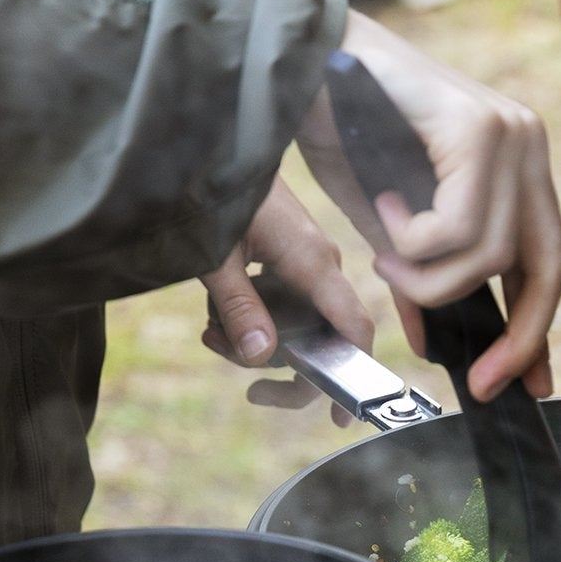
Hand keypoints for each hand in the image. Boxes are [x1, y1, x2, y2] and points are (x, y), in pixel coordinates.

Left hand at [200, 175, 373, 420]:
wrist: (215, 145)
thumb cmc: (215, 191)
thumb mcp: (215, 255)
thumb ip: (238, 307)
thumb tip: (261, 357)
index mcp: (313, 262)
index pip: (353, 328)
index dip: (353, 376)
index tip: (341, 416)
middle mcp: (321, 266)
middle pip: (315, 340)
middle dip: (265, 358)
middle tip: (218, 349)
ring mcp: (309, 264)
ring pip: (292, 327)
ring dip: (249, 336)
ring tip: (207, 325)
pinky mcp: (292, 261)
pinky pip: (282, 307)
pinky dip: (249, 315)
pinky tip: (215, 307)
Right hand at [297, 11, 560, 401]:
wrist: (301, 58)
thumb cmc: (339, 128)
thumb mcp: (390, 225)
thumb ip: (423, 276)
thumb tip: (436, 341)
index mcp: (516, 165)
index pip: (548, 263)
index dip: (537, 331)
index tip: (526, 383)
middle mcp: (525, 145)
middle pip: (547, 268)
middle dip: (518, 336)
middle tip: (475, 376)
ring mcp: (509, 133)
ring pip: (491, 256)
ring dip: (428, 278)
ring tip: (384, 252)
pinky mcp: (478, 129)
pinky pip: (459, 227)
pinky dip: (414, 241)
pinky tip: (384, 207)